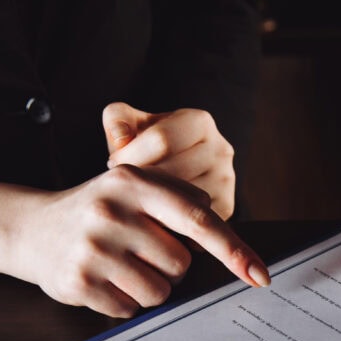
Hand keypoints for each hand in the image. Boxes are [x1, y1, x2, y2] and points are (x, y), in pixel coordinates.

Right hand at [0, 169, 268, 318]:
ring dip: (148, 288)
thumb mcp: (135, 188)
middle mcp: (112, 212)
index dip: (233, 250)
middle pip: (180, 265)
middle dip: (169, 266)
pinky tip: (102, 280)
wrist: (30, 227)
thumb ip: (181, 203)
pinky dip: (123, 302)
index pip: (197, 219)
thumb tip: (232, 246)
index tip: (259, 275)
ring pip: (158, 293)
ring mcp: (92, 249)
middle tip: (139, 252)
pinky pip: (129, 310)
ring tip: (120, 266)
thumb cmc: (100, 211)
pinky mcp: (78, 283)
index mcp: (133, 183)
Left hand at [103, 103, 236, 220]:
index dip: (129, 155)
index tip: (113, 165)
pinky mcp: (227, 208)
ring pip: (182, 198)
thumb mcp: (128, 126)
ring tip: (133, 200)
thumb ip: (116, 119)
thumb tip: (121, 137)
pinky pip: (191, 220)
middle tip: (120, 188)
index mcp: (199, 122)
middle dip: (138, 182)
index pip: (162, 140)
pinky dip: (166, 222)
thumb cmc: (143, 149)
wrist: (170, 174)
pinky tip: (149, 216)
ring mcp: (227, 180)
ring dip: (151, 204)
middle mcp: (221, 149)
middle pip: (172, 171)